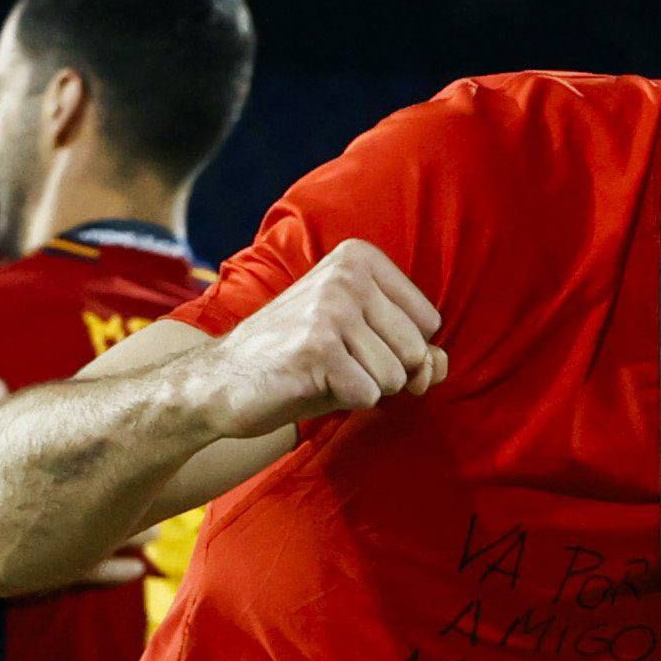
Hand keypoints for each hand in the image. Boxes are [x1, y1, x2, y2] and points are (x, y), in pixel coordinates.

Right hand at [190, 240, 444, 433]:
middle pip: (415, 351)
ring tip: (321, 370)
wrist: (221, 379)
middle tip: (334, 361)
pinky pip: (368, 395)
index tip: (353, 341)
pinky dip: (343, 401)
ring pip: (395, 377)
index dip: (398, 349)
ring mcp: (331, 309)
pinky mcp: (318, 348)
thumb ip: (415, 352)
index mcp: (360, 259)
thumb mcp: (364, 344)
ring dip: (361, 387)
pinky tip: (309, 383)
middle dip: (383, 372)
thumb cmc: (301, 360)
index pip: (428, 322)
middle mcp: (347, 275)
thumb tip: (439, 364)